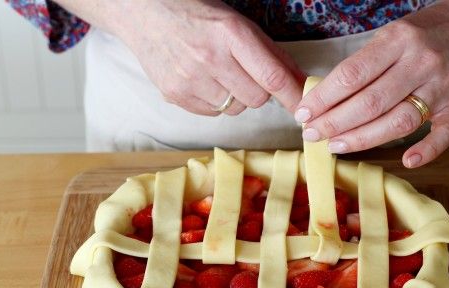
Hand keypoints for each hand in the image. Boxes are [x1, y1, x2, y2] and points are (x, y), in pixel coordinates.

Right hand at [115, 0, 304, 115]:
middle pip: (257, 99)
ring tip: (218, 73)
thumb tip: (300, 82)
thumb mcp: (237, 23)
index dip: (293, 97)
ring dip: (235, 97)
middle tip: (244, 73)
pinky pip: (212, 113)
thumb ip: (271, 54)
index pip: (272, 76)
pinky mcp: (175, 95)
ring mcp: (190, 79)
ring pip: (235, 109)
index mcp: (231, 33)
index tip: (304, 109)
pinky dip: (214, 102)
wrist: (144, 12)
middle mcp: (210, 58)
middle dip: (259, 91)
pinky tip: (202, 80)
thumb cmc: (196, 14)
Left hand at [295, 1, 448, 166]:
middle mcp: (421, 62)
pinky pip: (445, 134)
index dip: (323, 98)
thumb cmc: (419, 35)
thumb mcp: (388, 37)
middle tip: (312, 134)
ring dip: (364, 139)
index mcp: (398, 40)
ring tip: (336, 145)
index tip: (303, 113)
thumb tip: (323, 102)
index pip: (352, 75)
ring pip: (399, 121)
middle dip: (335, 122)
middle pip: (371, 102)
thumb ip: (362, 66)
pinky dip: (427, 151)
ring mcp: (442, 86)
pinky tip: (406, 161)